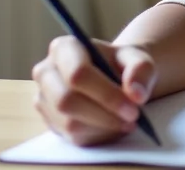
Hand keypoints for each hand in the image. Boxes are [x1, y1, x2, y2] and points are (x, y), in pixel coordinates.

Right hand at [32, 37, 157, 146]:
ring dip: (103, 127)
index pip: (78, 74)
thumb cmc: (123, 65)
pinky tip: (113, 126)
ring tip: (127, 122)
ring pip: (70, 123)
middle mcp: (46, 72)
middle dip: (104, 114)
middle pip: (67, 101)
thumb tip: (136, 94)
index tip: (134, 106)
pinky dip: (97, 135)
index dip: (106, 94)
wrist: (115, 77)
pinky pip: (72, 137)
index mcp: (64, 48)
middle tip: (132, 118)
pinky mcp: (49, 121)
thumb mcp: (138, 59)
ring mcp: (44, 99)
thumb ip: (141, 70)